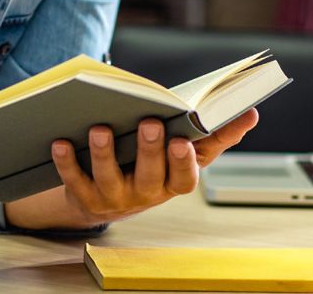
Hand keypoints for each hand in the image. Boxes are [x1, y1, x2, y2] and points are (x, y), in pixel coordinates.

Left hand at [48, 109, 258, 225]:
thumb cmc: (155, 162)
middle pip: (151, 176)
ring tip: (100, 128)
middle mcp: (149, 194)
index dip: (187, 160)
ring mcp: (117, 198)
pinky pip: (75, 181)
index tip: (184, 139)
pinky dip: (67, 162)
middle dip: (150, 150)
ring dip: (105, 153)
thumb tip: (252, 113)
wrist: (109, 196)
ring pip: (111, 178)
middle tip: (149, 123)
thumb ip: (214, 134)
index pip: (188, 174)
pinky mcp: (87, 199)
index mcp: (176, 181)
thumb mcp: (186, 151)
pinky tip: (60, 141)